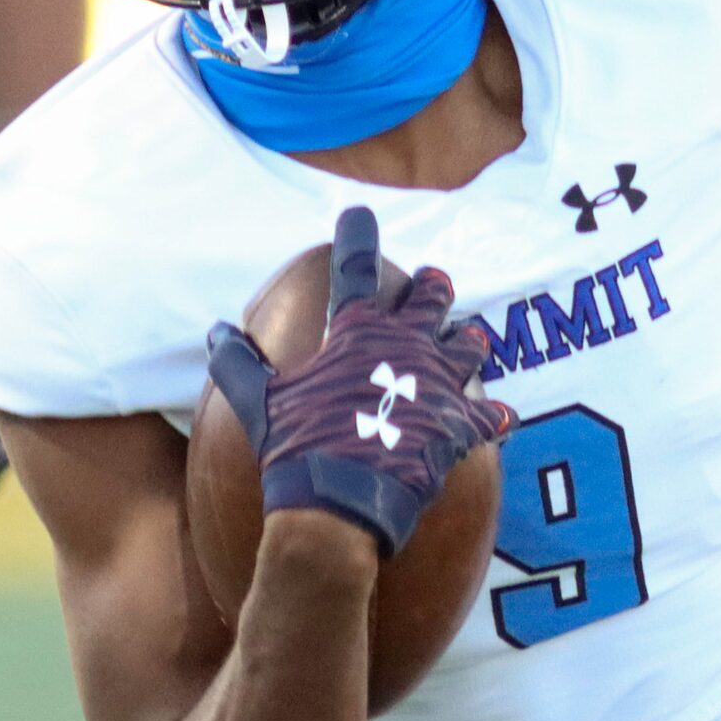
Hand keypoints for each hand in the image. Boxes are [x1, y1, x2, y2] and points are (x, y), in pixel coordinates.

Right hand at [204, 206, 509, 555]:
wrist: (338, 507)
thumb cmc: (296, 449)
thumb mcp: (257, 402)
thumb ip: (237, 363)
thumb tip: (215, 332)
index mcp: (357, 334)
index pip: (356, 270)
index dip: (357, 236)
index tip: (360, 213)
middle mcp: (406, 349)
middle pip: (429, 302)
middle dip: (432, 287)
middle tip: (434, 279)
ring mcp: (437, 388)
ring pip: (467, 349)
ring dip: (468, 342)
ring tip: (471, 338)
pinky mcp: (457, 429)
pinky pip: (487, 418)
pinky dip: (494, 417)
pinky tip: (504, 416)